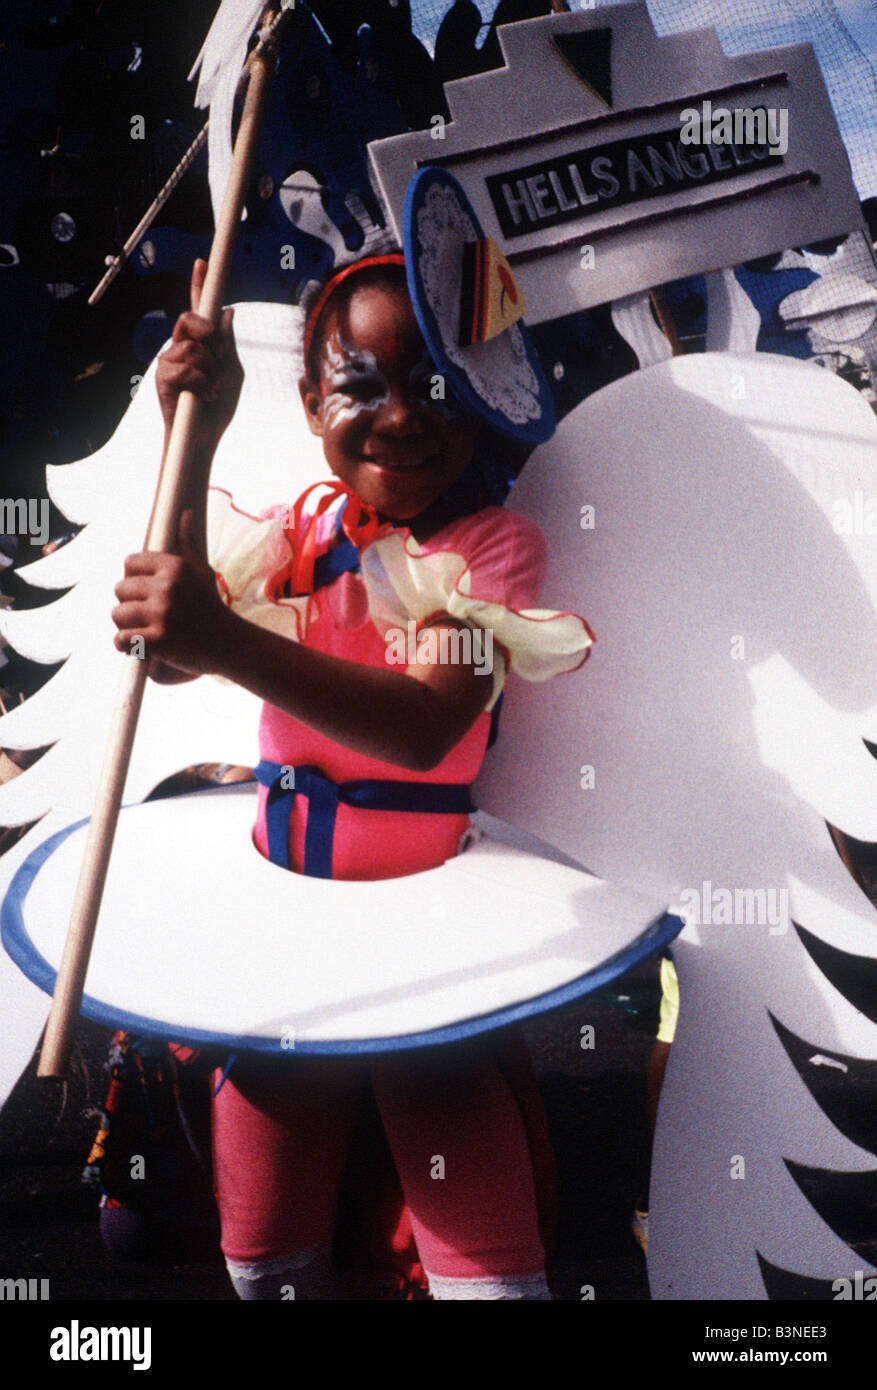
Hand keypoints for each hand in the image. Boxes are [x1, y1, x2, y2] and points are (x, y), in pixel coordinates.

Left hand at [112, 512, 230, 675]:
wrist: (229, 644)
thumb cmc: (210, 606)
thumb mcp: (202, 572)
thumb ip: (187, 543)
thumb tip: (186, 513)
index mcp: (175, 566)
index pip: (129, 563)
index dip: (134, 579)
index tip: (148, 593)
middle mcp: (168, 586)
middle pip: (119, 589)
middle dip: (130, 604)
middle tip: (149, 616)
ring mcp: (162, 614)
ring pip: (117, 615)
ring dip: (127, 626)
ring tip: (146, 631)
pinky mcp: (158, 640)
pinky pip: (120, 639)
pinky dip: (126, 646)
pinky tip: (142, 647)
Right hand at [156, 259, 243, 455]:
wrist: (204, 437)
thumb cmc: (218, 407)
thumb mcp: (232, 371)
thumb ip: (228, 343)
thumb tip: (228, 311)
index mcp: (200, 344)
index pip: (199, 309)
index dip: (199, 285)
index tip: (203, 262)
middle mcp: (182, 347)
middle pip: (190, 319)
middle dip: (208, 332)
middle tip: (218, 353)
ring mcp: (169, 361)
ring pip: (191, 346)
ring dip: (210, 369)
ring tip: (213, 388)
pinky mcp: (162, 377)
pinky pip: (185, 368)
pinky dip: (201, 382)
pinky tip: (204, 395)